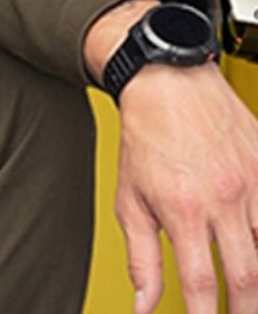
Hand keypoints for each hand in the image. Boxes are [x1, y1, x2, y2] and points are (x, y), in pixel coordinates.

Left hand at [116, 63, 257, 313]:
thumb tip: (142, 306)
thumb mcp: (131, 201)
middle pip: (248, 275)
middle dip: (246, 310)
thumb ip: (143, 258)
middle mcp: (224, 198)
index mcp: (184, 209)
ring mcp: (255, 183)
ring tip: (253, 297)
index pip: (199, 282)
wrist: (170, 85)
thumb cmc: (147, 142)